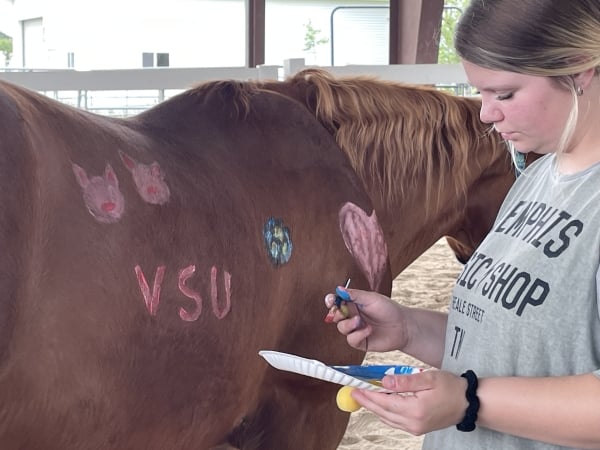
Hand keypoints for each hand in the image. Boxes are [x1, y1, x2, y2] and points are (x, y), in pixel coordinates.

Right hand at [324, 288, 408, 351]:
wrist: (403, 326)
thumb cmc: (389, 309)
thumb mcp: (371, 298)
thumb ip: (354, 295)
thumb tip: (339, 289)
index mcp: (353, 304)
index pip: (336, 302)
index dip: (331, 301)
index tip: (331, 300)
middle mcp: (352, 316)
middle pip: (335, 316)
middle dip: (336, 314)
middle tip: (342, 312)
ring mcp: (355, 329)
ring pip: (341, 328)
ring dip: (348, 324)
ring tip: (360, 321)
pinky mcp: (360, 341)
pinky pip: (351, 339)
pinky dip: (358, 334)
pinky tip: (368, 330)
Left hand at [351, 370, 467, 435]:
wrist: (469, 403)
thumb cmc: (451, 387)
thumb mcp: (428, 378)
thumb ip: (405, 381)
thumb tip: (384, 382)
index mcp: (415, 409)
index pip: (384, 402)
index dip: (368, 395)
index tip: (356, 387)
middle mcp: (413, 422)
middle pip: (382, 412)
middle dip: (367, 401)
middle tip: (354, 392)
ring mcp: (415, 428)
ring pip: (387, 418)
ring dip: (374, 407)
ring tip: (364, 394)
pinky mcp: (418, 428)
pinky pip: (395, 421)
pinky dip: (385, 412)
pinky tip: (381, 402)